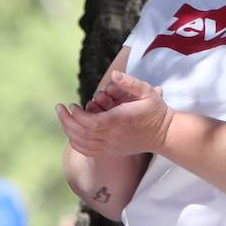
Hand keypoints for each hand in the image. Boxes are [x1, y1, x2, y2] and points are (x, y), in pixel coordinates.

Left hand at [54, 72, 173, 157]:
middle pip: (82, 133)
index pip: (91, 122)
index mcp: (120, 121)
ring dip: (69, 131)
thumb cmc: (156, 111)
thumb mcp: (148, 92)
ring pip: (83, 143)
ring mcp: (112, 146)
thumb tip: (113, 74)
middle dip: (67, 120)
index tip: (71, 105)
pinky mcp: (112, 151)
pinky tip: (72, 133)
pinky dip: (76, 143)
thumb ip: (130, 82)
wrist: (165, 134)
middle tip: (59, 108)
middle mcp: (114, 136)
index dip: (77, 115)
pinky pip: (88, 151)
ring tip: (63, 119)